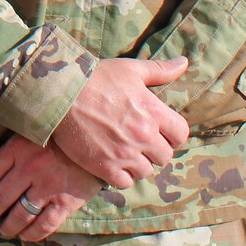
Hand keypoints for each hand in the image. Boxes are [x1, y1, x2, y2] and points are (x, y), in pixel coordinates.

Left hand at [0, 134, 102, 241]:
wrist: (96, 141)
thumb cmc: (60, 137)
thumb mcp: (33, 132)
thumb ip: (13, 147)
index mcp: (18, 147)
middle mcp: (30, 167)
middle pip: (0, 197)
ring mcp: (48, 185)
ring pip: (20, 214)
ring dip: (8, 226)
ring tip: (3, 230)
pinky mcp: (66, 201)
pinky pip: (44, 224)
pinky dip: (31, 234)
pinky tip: (24, 235)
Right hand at [48, 55, 190, 185]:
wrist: (60, 93)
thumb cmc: (96, 77)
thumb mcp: (131, 69)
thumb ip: (160, 70)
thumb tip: (184, 62)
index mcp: (152, 110)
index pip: (180, 134)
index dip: (172, 134)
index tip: (160, 130)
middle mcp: (143, 135)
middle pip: (165, 156)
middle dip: (154, 150)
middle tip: (139, 141)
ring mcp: (124, 153)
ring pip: (146, 171)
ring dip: (138, 164)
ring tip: (125, 152)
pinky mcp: (105, 167)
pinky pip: (125, 182)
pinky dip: (120, 176)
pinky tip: (112, 162)